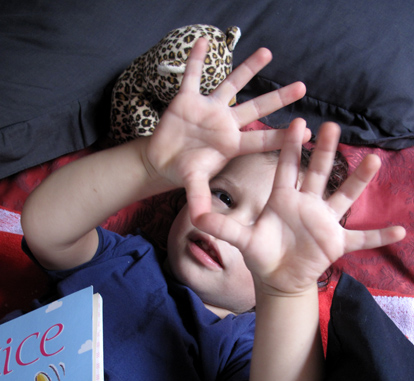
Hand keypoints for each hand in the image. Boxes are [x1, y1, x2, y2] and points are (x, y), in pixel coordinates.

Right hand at [145, 37, 308, 220]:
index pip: (260, 140)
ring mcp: (209, 110)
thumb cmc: (185, 171)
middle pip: (256, 109)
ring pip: (232, 85)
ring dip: (248, 69)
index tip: (305, 132)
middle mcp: (225, 124)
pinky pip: (193, 76)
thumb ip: (199, 198)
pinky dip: (196, 60)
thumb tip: (201, 221)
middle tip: (302, 87)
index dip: (281, 137)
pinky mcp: (187, 100)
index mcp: (230, 145)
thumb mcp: (193, 184)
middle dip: (278, 99)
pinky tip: (204, 42)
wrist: (163, 161)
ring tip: (268, 53)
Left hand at [197, 119, 405, 295]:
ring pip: (343, 196)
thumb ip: (223, 226)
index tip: (297, 122)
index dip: (290, 146)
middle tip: (332, 127)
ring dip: (358, 180)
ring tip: (374, 161)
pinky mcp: (336, 242)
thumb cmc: (261, 253)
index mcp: (283, 198)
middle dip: (325, 152)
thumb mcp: (241, 238)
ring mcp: (324, 221)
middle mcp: (307, 203)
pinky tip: (399, 230)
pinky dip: (378, 236)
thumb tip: (195, 217)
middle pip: (318, 173)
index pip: (287, 167)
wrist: (276, 276)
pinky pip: (361, 238)